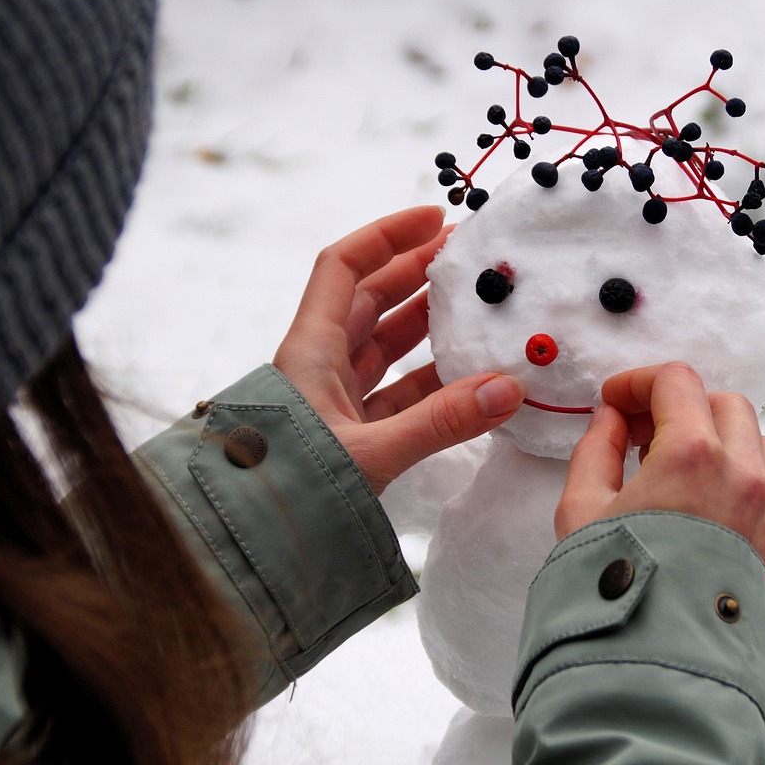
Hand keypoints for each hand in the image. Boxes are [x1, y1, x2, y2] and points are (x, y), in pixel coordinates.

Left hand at [273, 205, 524, 493]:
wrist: (256, 548)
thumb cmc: (293, 490)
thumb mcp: (370, 452)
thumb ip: (441, 422)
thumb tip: (509, 388)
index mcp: (309, 350)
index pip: (343, 266)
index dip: (386, 234)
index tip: (434, 216)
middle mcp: (319, 365)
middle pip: (370, 298)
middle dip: (417, 272)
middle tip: (467, 256)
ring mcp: (334, 400)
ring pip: (385, 345)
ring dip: (427, 324)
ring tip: (476, 306)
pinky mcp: (351, 433)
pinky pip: (396, 392)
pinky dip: (431, 381)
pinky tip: (469, 376)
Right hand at [555, 362, 764, 566]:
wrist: (658, 661)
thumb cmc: (612, 587)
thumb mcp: (581, 508)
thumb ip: (596, 448)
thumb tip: (611, 419)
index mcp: (693, 453)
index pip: (677, 381)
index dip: (638, 381)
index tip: (613, 402)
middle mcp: (740, 470)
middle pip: (721, 400)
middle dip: (678, 404)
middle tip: (636, 431)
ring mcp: (763, 503)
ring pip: (752, 435)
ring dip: (713, 432)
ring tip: (668, 461)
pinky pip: (764, 475)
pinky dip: (733, 465)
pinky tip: (694, 492)